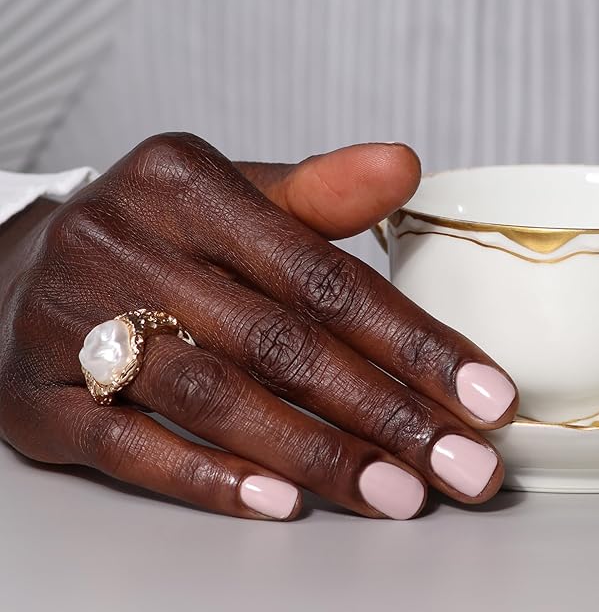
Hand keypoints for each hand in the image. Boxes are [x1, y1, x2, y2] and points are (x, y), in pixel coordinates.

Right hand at [0, 134, 516, 519]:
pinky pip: (128, 446)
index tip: (484, 394)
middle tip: (460, 465)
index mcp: (183, 182)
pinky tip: (282, 500)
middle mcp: (123, 243)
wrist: (29, 262)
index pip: (321, 272)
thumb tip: (405, 167)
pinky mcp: (37, 393)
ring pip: (213, 396)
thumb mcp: (229, 192)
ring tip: (395, 493)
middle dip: (382, 412)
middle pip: (278, 341)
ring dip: (314, 454)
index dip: (411, 339)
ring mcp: (70, 321)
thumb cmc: (155, 232)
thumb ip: (319, 190)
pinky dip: (209, 478)